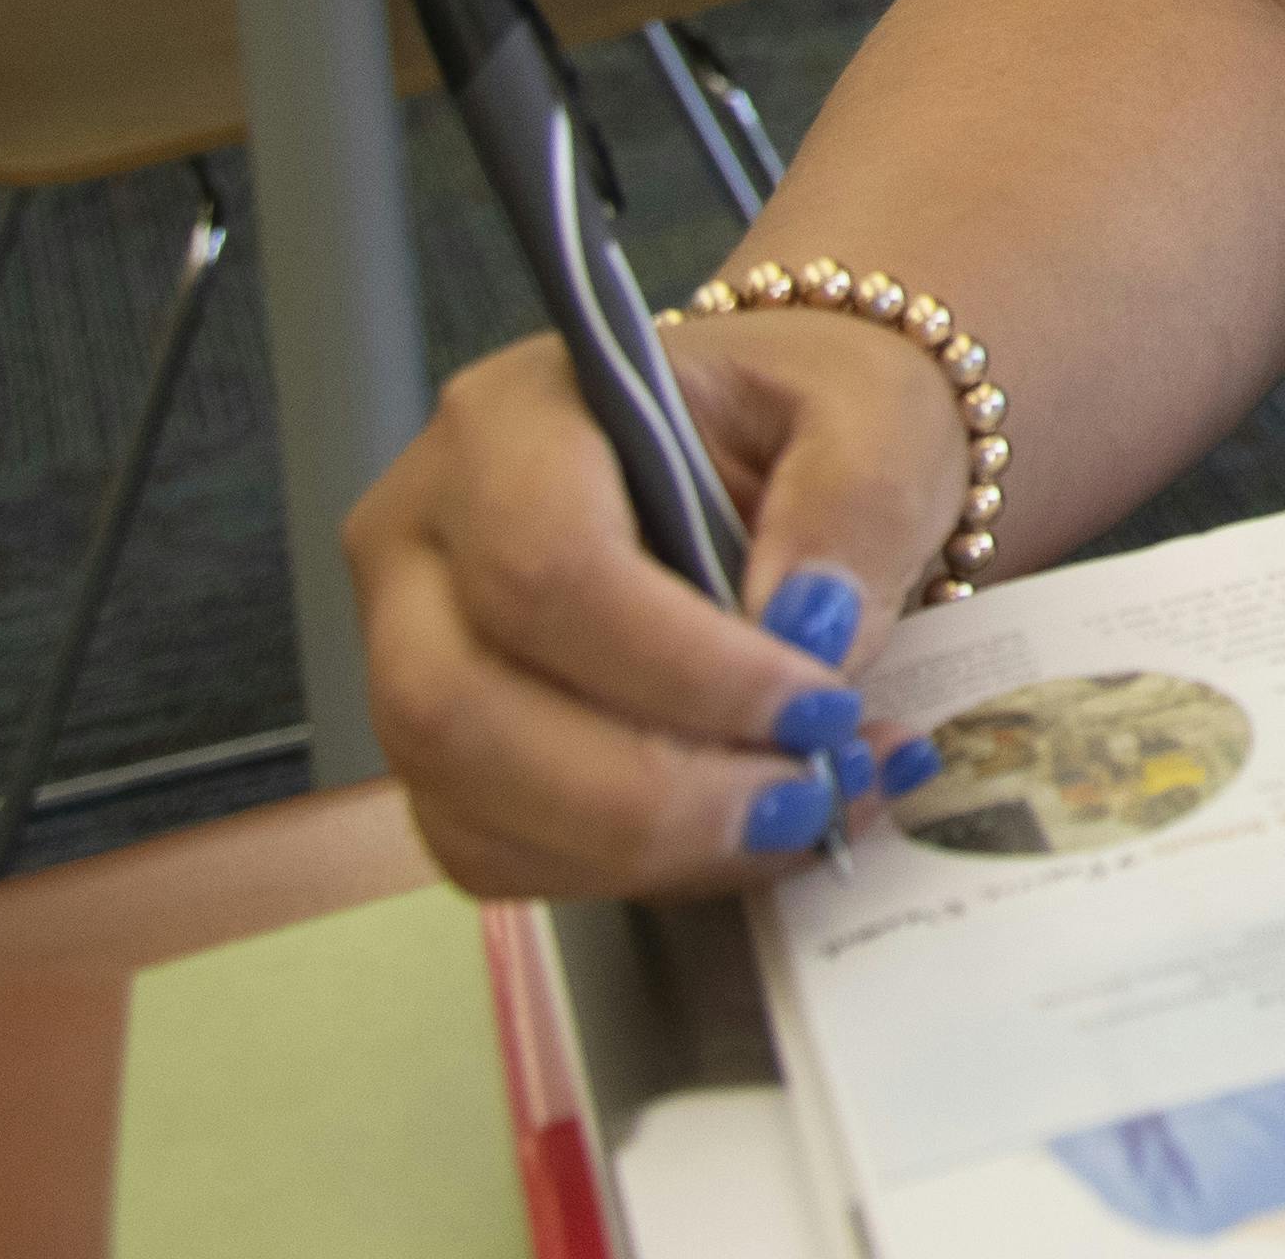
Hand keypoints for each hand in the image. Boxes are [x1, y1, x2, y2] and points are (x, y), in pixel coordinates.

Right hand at [343, 308, 972, 897]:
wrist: (786, 449)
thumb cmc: (810, 417)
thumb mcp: (874, 413)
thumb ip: (853, 501)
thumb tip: (806, 626)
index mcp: (512, 421)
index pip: (545, 565)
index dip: (681, 666)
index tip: (817, 706)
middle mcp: (423, 535)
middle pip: (459, 704)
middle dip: (645, 789)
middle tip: (806, 793)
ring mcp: (410, 649)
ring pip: (465, 800)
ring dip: (643, 845)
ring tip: (801, 812)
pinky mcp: (441, 748)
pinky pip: (490, 851)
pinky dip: (622, 871)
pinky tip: (743, 833)